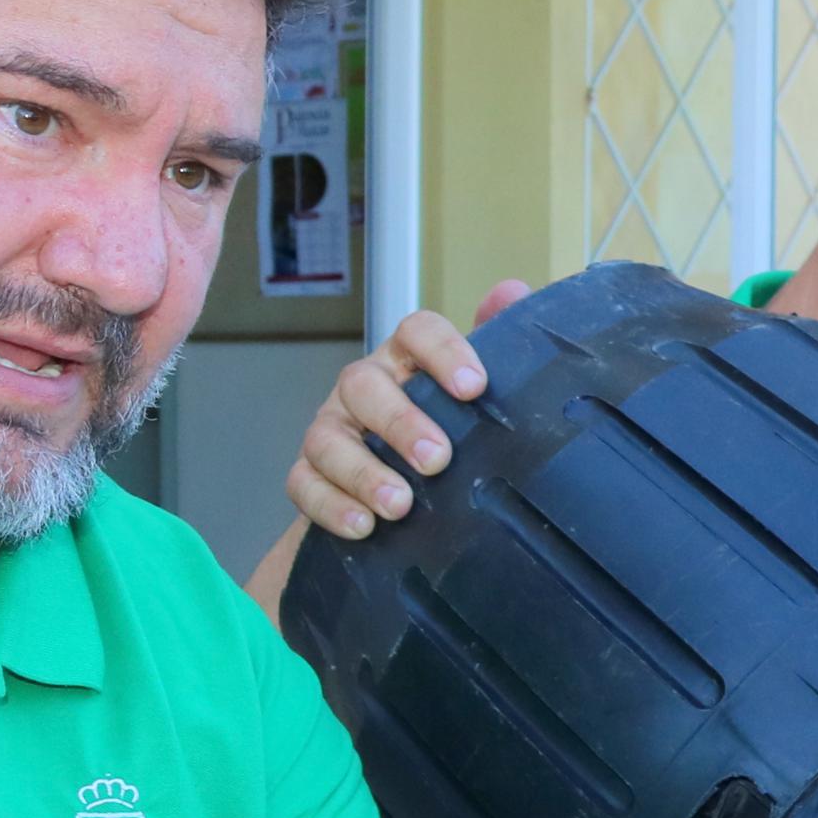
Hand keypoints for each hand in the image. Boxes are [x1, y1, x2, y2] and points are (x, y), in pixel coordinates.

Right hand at [282, 281, 533, 539]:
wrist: (405, 492)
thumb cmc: (446, 428)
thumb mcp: (476, 392)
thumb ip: (499, 341)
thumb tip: (513, 290)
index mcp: (406, 359)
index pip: (416, 332)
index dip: (443, 352)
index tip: (475, 388)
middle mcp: (364, 386)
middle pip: (365, 385)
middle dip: (401, 423)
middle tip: (438, 458)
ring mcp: (331, 428)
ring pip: (329, 439)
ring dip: (363, 473)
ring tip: (400, 505)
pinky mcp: (310, 473)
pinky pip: (304, 484)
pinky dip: (331, 506)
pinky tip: (363, 527)